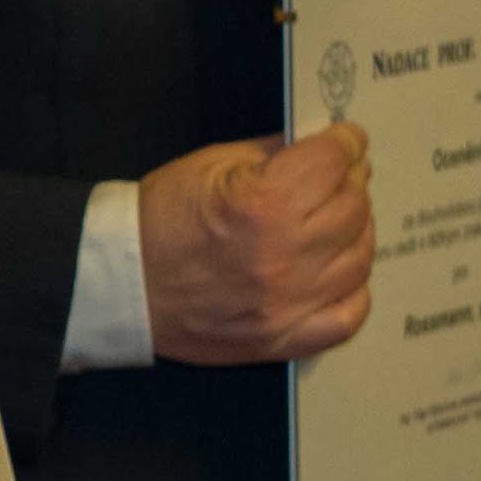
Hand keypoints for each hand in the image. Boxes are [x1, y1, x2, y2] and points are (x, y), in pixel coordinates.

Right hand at [138, 126, 376, 364]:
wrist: (121, 283)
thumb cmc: (159, 221)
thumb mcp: (211, 164)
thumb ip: (273, 153)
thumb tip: (319, 148)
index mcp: (263, 204)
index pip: (335, 161)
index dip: (345, 142)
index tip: (345, 140)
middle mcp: (283, 256)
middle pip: (355, 207)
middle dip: (351, 182)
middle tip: (337, 176)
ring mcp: (287, 304)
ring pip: (360, 257)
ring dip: (355, 230)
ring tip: (335, 220)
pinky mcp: (281, 339)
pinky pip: (347, 316)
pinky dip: (353, 290)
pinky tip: (336, 270)